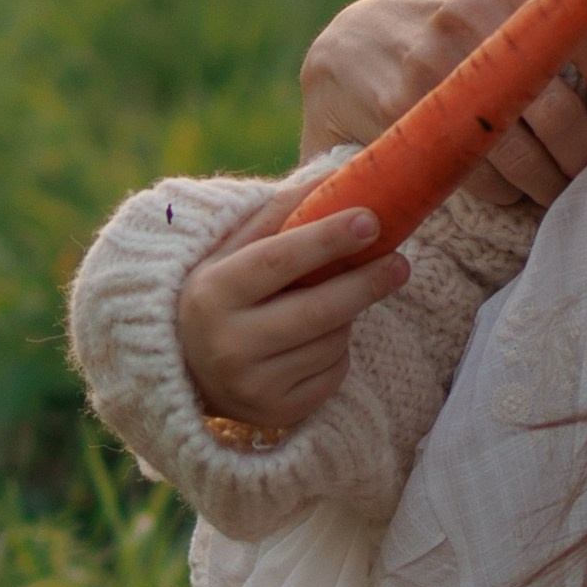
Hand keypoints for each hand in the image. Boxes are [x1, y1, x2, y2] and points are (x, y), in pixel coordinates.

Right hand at [176, 188, 407, 433]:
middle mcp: (229, 344)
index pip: (279, 260)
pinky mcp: (279, 414)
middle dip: (366, 283)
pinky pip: (333, 374)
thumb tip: (340, 173)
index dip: (327, 239)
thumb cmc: (220, 294)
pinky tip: (315, 343)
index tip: (370, 220)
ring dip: (345, 318)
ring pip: (332, 342)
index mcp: (213, 293)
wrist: (185, 370)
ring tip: (329, 305)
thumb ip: (280, 213)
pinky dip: (337, 353)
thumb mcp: (233, 251)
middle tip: (400, 262)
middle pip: (319, 310)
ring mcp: (254, 385)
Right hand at [297, 0, 586, 214]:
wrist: (350, 52)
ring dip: (550, 183)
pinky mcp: (403, 115)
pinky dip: (502, 194)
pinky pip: (474, 175)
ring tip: (562, 188)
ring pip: (520, 153)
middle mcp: (475, 16)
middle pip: (562, 114)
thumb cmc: (463, 17)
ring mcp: (435, 69)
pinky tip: (508, 189)